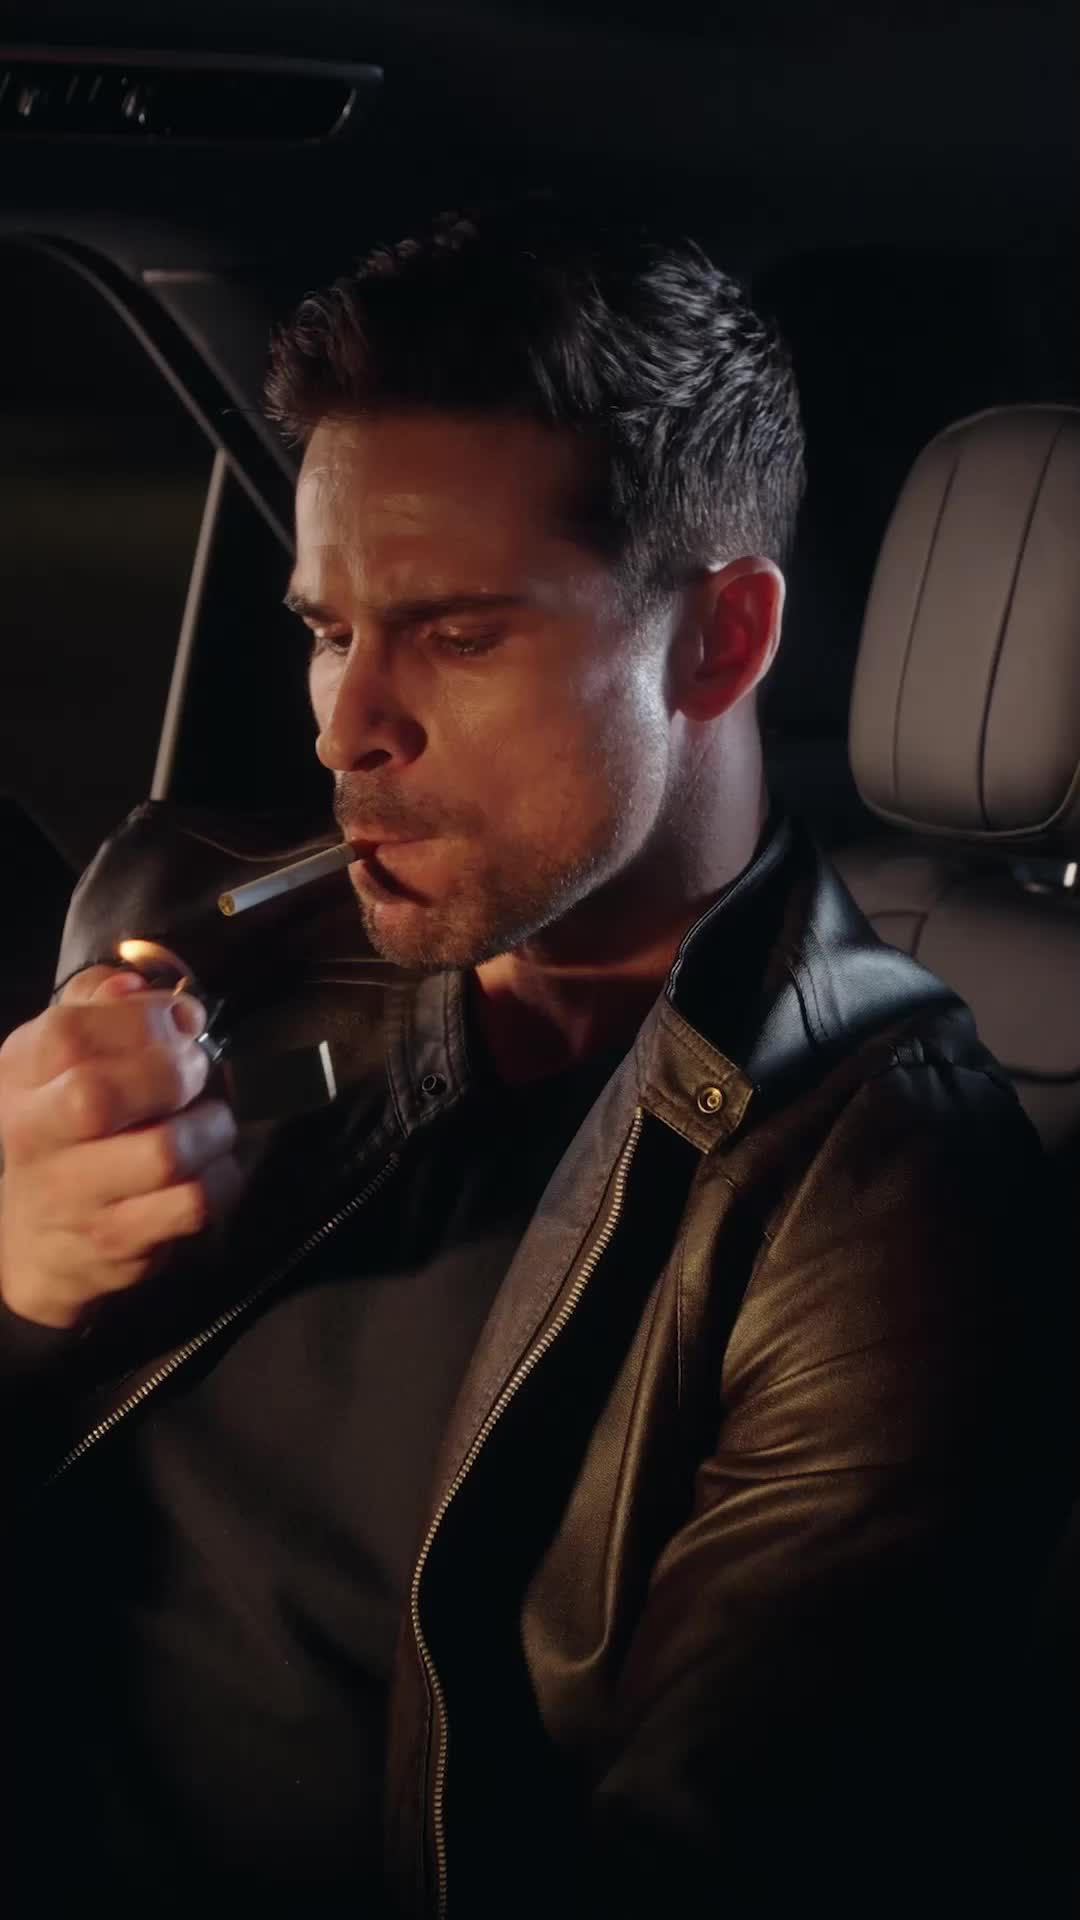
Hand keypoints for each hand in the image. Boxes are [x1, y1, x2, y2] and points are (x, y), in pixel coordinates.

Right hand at [0, 967, 241, 1328]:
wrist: (37, 1241)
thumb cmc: (65, 1130)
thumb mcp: (60, 1060)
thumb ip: (96, 1006)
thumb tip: (134, 985)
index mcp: (20, 1076)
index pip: (70, 1033)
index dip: (143, 1019)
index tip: (184, 1020)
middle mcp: (35, 1136)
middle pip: (101, 1095)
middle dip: (174, 1072)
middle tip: (197, 1072)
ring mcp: (75, 1196)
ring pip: (163, 1153)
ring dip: (210, 1127)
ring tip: (209, 1122)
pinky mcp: (119, 1241)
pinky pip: (193, 1203)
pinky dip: (222, 1177)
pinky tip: (212, 1165)